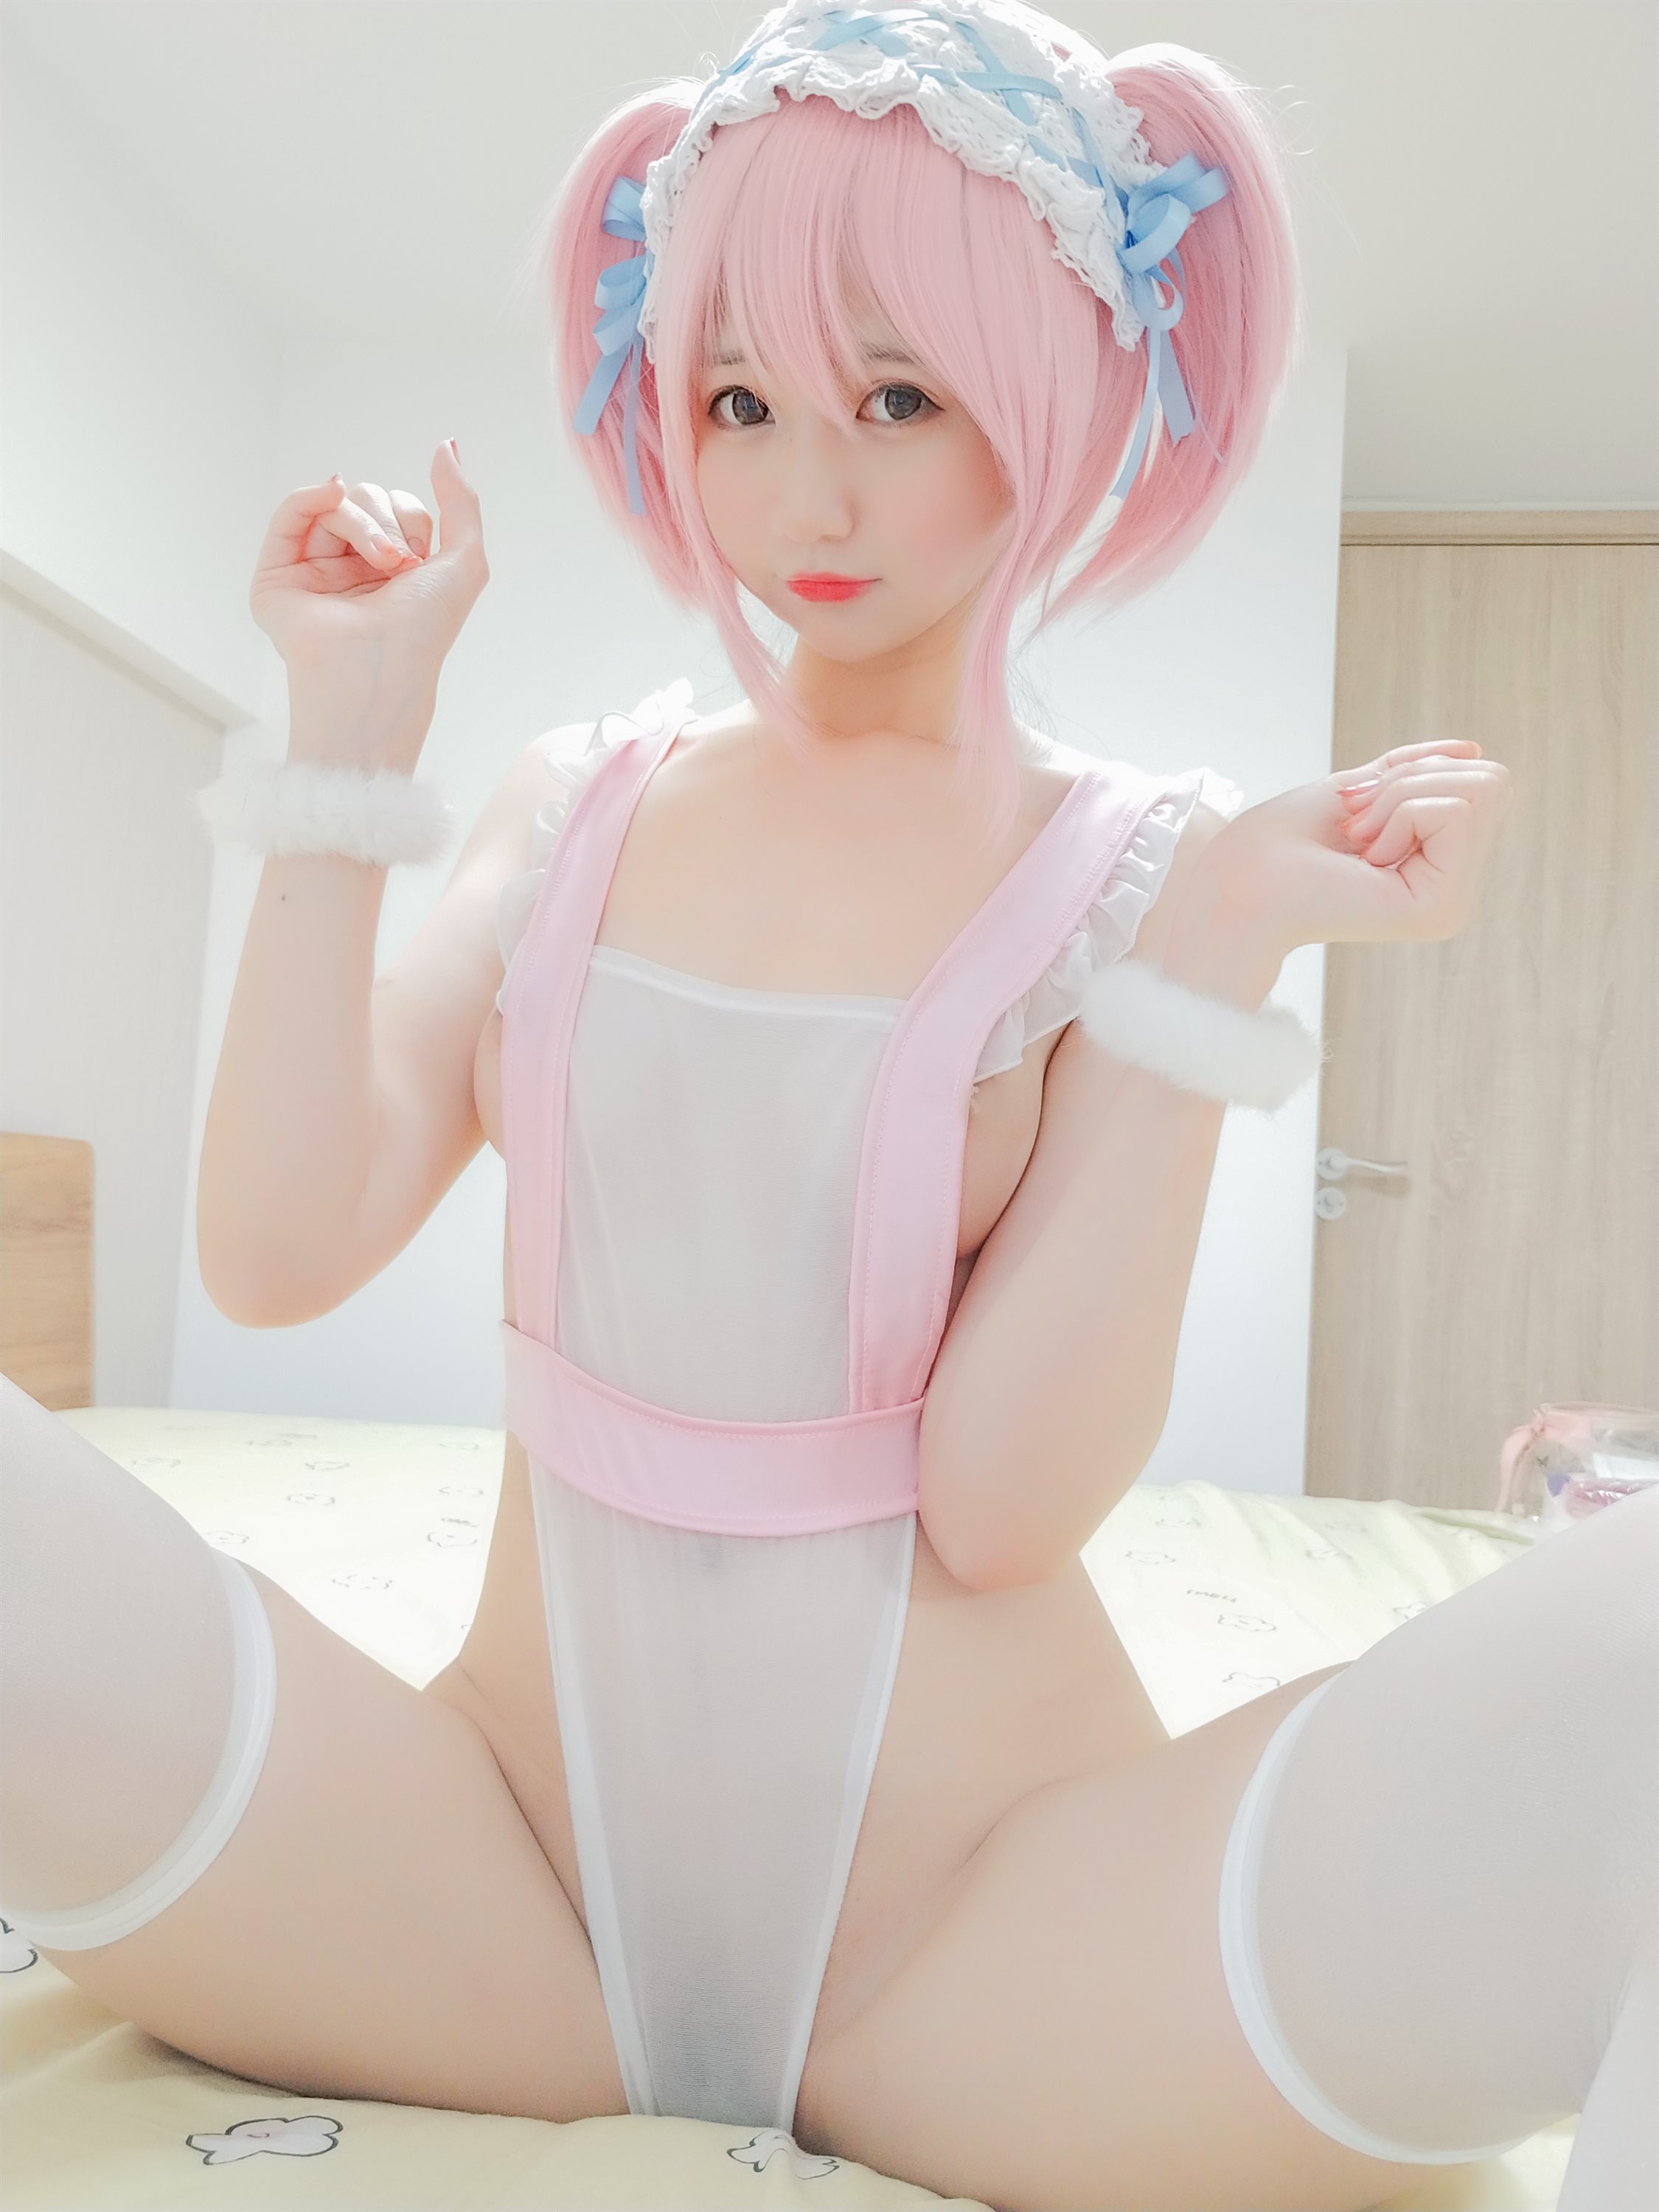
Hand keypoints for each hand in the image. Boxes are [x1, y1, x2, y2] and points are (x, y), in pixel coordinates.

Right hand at [248, 443, 488, 759]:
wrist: (381, 667)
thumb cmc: (424, 629)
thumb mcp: (466, 559)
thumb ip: (461, 500)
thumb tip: (445, 446)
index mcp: (394, 569)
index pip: (401, 507)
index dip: (416, 522)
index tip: (422, 564)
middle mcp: (354, 567)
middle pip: (368, 498)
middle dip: (389, 522)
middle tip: (398, 568)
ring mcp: (315, 570)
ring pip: (335, 502)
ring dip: (364, 524)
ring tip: (379, 565)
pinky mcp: (277, 575)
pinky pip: (291, 511)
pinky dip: (312, 495)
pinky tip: (331, 491)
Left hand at [1198, 740, 1512, 950]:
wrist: (1240, 883)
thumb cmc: (1281, 841)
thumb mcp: (1360, 788)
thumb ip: (1414, 772)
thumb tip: (1472, 749)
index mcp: (1437, 864)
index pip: (1482, 780)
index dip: (1416, 773)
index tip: (1359, 813)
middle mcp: (1454, 890)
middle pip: (1491, 780)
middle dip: (1413, 780)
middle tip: (1357, 825)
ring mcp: (1452, 904)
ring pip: (1476, 791)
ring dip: (1400, 798)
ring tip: (1358, 842)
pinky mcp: (1440, 909)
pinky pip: (1452, 811)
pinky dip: (1399, 814)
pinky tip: (1366, 859)